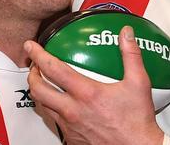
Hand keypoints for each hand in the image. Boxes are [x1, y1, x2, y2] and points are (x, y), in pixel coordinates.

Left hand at [26, 26, 163, 144]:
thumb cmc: (137, 121)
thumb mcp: (138, 83)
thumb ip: (131, 55)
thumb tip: (126, 34)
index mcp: (86, 93)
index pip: (53, 69)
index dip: (38, 54)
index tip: (32, 46)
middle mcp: (73, 110)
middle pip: (38, 90)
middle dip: (31, 74)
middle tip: (34, 65)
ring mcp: (70, 126)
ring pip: (43, 107)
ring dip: (39, 92)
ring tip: (43, 83)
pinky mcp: (72, 138)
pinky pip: (54, 121)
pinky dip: (52, 109)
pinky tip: (61, 105)